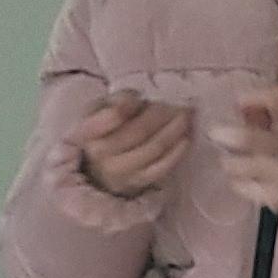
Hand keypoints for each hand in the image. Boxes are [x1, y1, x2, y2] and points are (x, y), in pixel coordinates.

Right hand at [67, 90, 192, 200]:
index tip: (142, 96)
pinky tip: (186, 138)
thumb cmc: (104, 130)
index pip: (112, 116)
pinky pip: (162, 167)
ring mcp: (120, 171)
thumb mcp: (102, 108)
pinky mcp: (138, 181)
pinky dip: (177, 151)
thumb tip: (137, 100)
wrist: (98, 167)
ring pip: (154, 148)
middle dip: (163, 114)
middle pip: (139, 130)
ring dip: (175, 130)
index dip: (130, 104)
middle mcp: (102, 154)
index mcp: (89, 131)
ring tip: (187, 116)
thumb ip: (120, 99)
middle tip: (179, 103)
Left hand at [208, 85, 277, 226]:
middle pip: (250, 137)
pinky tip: (248, 179)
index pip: (277, 97)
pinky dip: (238, 181)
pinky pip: (241, 186)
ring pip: (238, 165)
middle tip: (213, 133)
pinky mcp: (276, 199)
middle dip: (225, 133)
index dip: (253, 95)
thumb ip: (268, 112)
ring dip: (229, 160)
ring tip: (234, 160)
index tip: (239, 101)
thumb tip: (238, 103)